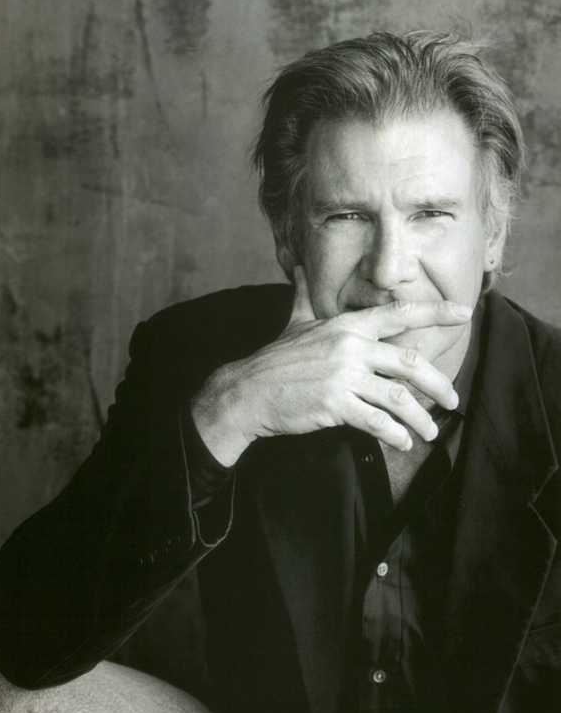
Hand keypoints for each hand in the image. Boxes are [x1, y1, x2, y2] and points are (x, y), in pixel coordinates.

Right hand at [191, 266, 470, 465]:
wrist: (248, 391)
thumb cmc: (274, 359)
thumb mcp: (293, 322)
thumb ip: (303, 295)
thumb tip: (298, 269)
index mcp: (346, 326)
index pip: (398, 314)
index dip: (434, 312)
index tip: (464, 312)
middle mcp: (350, 348)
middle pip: (408, 363)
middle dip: (437, 383)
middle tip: (452, 399)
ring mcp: (343, 377)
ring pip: (397, 397)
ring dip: (419, 418)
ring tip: (429, 433)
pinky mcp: (334, 404)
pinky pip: (376, 421)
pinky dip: (394, 434)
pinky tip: (402, 442)